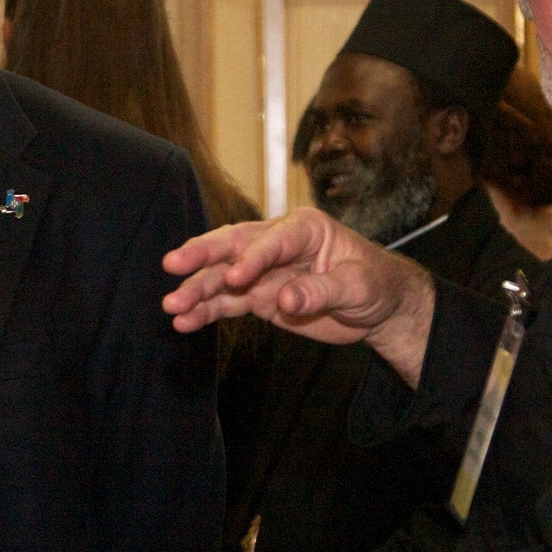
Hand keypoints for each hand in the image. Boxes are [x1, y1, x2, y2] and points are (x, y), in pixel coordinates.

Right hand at [162, 208, 435, 386]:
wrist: (380, 308)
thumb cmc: (376, 284)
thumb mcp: (358, 287)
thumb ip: (321, 291)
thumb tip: (286, 300)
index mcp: (303, 229)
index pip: (270, 241)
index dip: (251, 258)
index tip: (234, 278)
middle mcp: (276, 245)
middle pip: (232, 246)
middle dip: (201, 256)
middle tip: (173, 264)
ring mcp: (263, 272)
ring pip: (222, 277)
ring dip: (196, 291)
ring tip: (172, 307)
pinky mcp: (258, 297)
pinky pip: (226, 303)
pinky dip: (205, 312)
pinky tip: (184, 322)